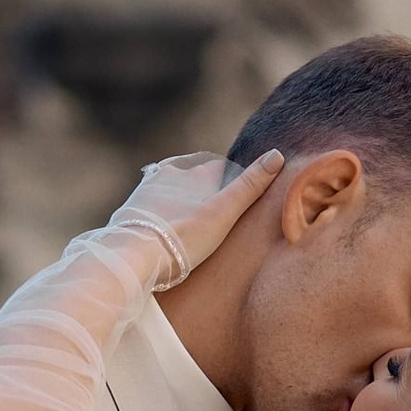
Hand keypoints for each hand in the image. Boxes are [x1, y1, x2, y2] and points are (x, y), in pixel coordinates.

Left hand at [111, 149, 283, 290]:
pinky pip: (151, 205)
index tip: (236, 202)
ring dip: (181, 201)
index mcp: (197, 173)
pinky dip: (161, 212)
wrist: (133, 256)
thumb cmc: (182, 238)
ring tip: (189, 224)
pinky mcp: (132, 208)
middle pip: (195, 178)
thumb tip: (277, 155)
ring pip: (172, 190)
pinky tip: (164, 228)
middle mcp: (172, 173)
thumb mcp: (223, 213)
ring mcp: (149, 189)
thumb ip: (249, 187)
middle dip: (204, 192)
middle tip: (213, 216)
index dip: (231, 184)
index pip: (221, 169)